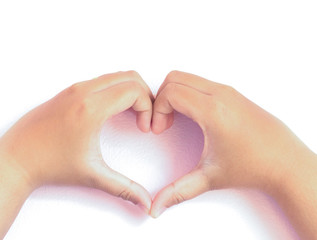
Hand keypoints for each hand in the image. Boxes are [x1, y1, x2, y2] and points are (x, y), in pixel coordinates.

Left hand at [0, 71, 152, 211]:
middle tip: (144, 117)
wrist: (16, 159)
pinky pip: (102, 81)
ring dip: (131, 91)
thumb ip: (124, 188)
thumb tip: (144, 201)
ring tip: (133, 114)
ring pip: (116, 76)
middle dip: (144, 96)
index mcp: (91, 108)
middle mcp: (83, 92)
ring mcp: (75, 89)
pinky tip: (114, 112)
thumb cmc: (48, 164)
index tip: (144, 127)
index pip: (133, 90)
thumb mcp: (92, 176)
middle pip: (129, 77)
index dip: (148, 107)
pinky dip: (116, 90)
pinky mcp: (69, 91)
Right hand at [150, 71, 315, 217]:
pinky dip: (189, 94)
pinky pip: (201, 83)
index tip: (160, 128)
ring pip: (188, 78)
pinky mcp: (234, 94)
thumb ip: (178, 191)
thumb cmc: (254, 167)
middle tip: (165, 122)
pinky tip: (194, 117)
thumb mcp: (210, 178)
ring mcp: (229, 92)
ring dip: (175, 95)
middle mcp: (221, 95)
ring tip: (178, 119)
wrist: (287, 163)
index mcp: (213, 111)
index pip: (171, 92)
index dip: (157, 109)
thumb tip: (157, 206)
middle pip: (175, 78)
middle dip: (162, 98)